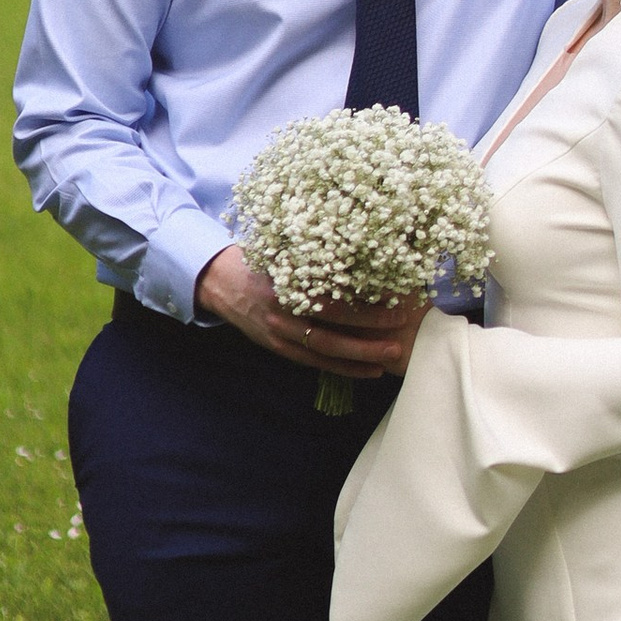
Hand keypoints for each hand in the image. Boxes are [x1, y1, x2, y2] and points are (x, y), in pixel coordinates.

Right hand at [193, 247, 426, 378]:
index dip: (363, 308)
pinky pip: (312, 362)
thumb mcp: (287, 251)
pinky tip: (367, 370)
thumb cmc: (263, 259)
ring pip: (322, 353)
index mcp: (286, 286)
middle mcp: (280, 314)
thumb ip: (318, 259)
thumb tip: (365, 255)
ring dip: (358, 359)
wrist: (221, 280)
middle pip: (329, 334)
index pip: (330, 303)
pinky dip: (341, 368)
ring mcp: (277, 334)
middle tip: (400, 337)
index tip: (395, 304)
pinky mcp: (276, 347)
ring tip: (388, 360)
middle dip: (366, 339)